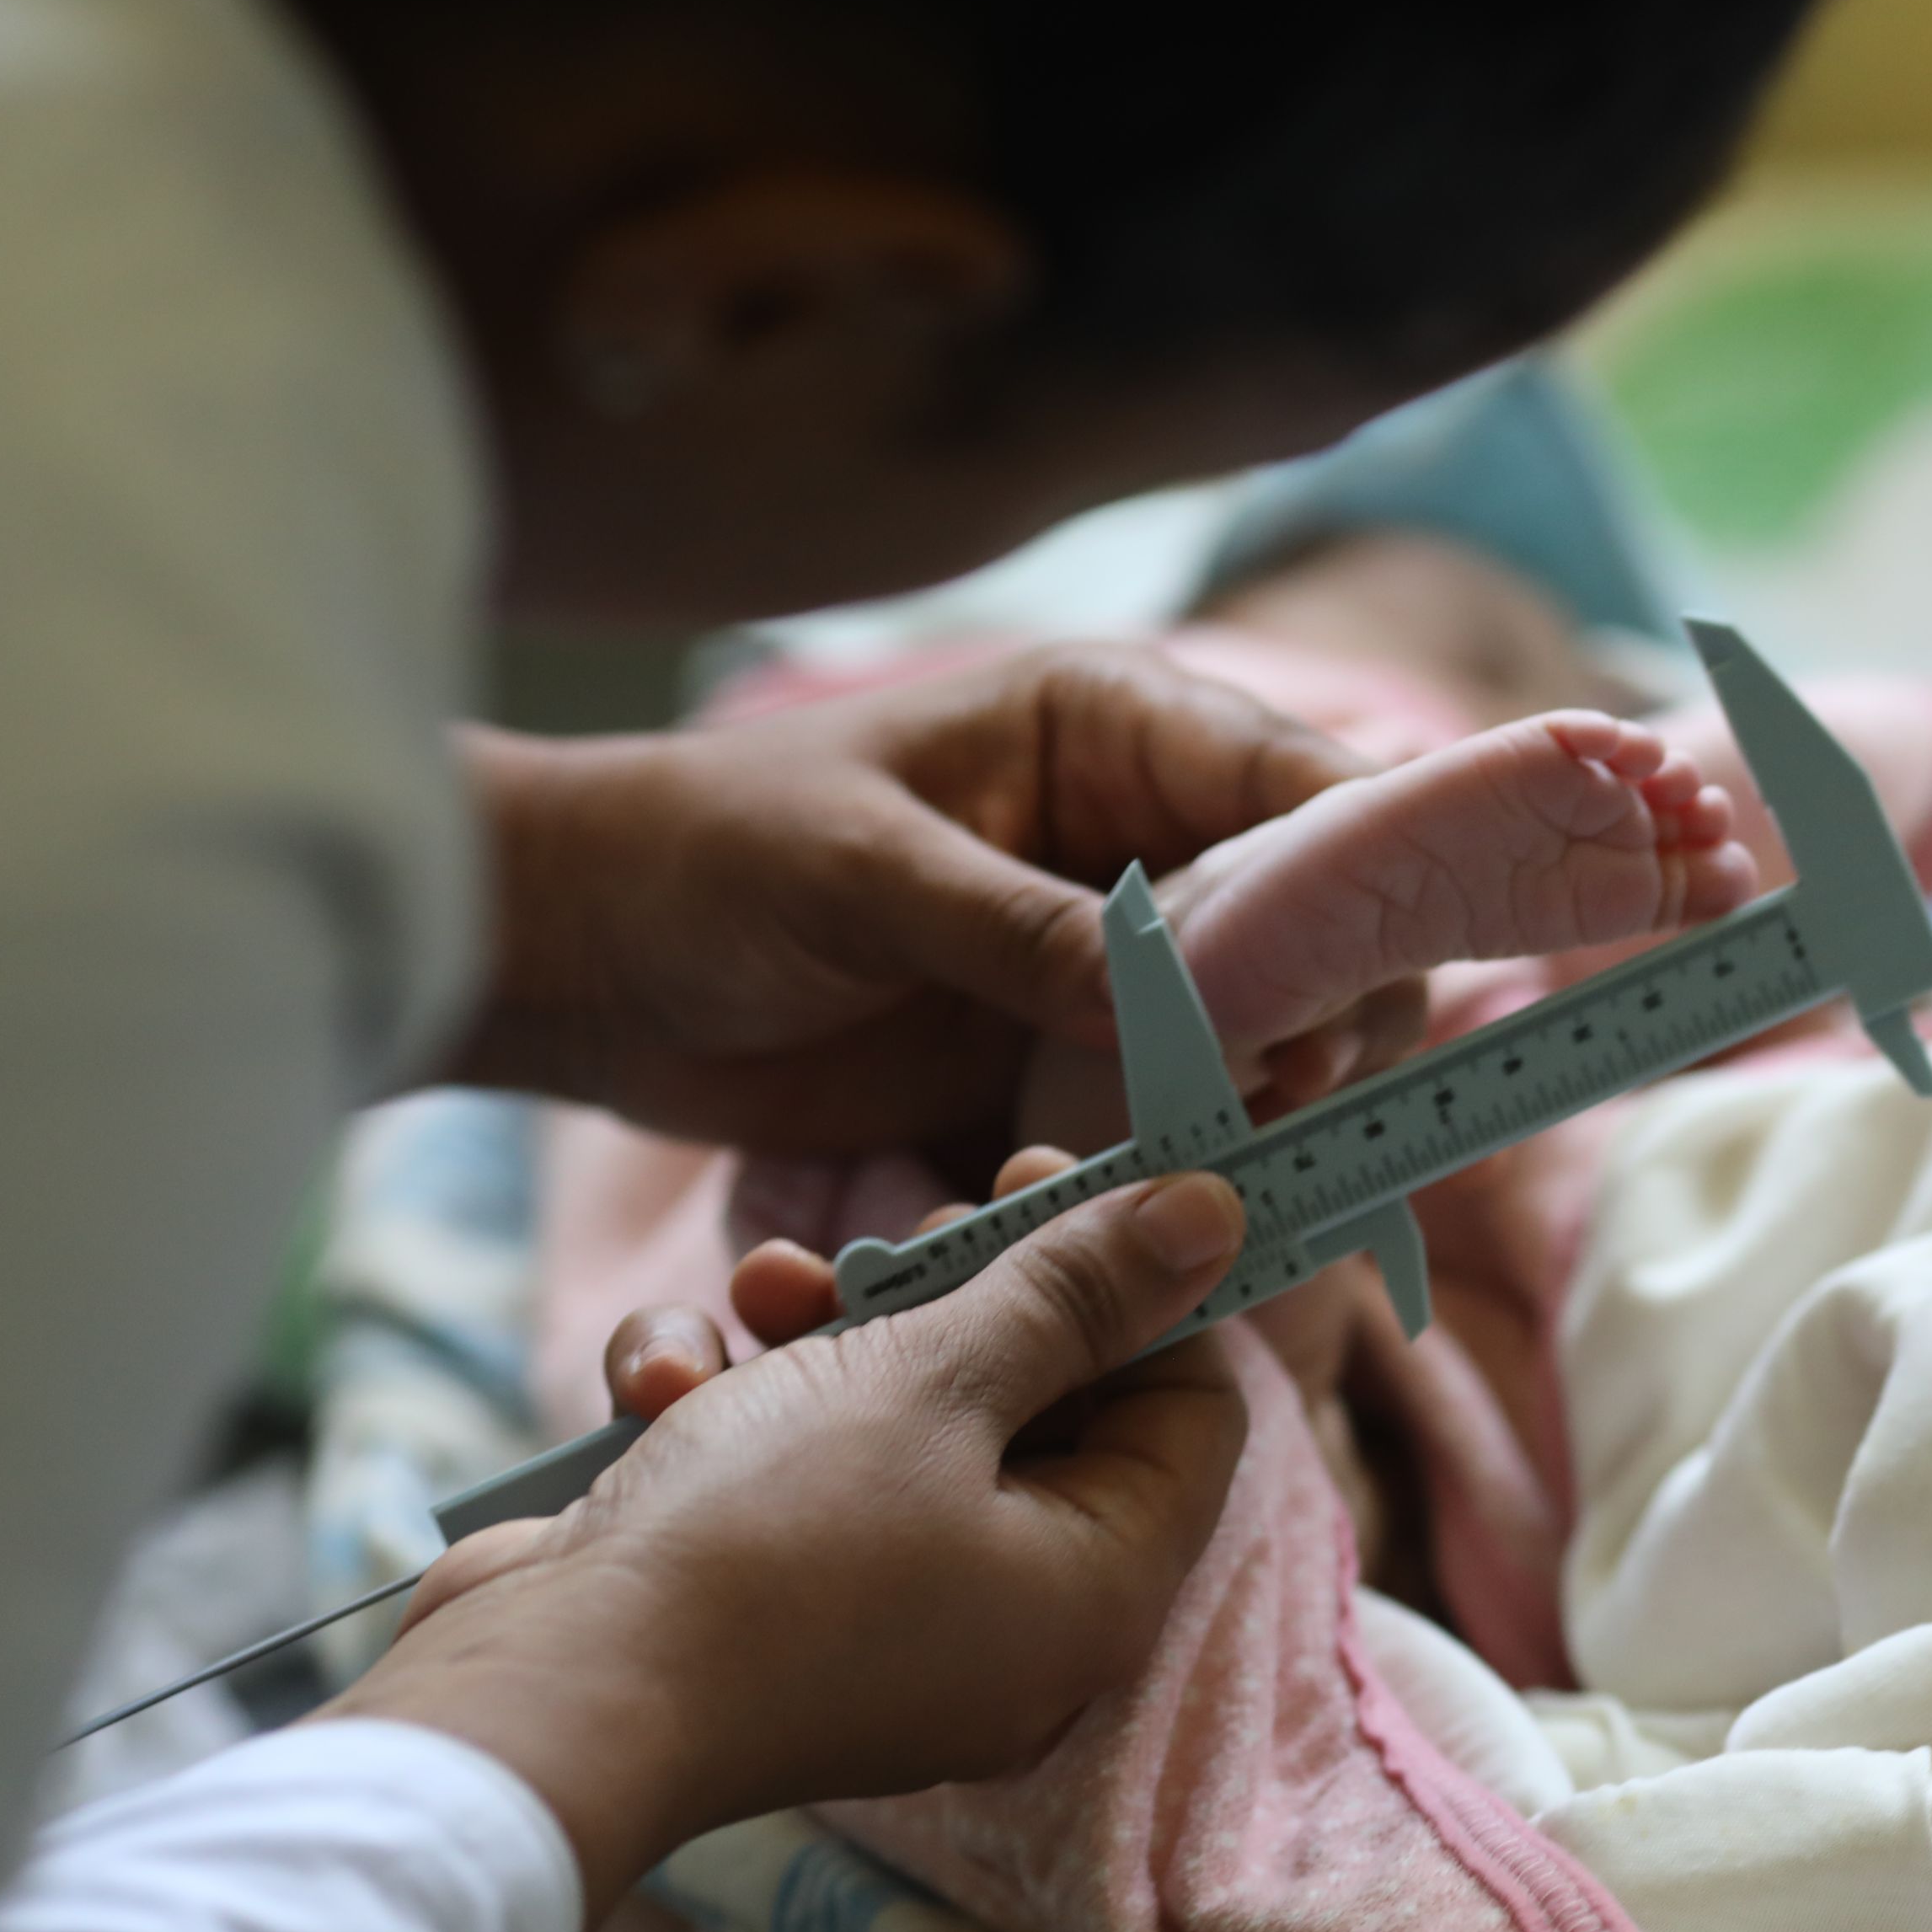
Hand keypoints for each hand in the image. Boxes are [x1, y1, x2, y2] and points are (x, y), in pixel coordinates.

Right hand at [322, 1163, 1250, 1918]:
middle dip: (959, 1292)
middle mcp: (1013, 1624)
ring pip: (898, 1420)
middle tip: (910, 1225)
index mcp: (1100, 1588)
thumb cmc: (768, 1543)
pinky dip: (737, 1409)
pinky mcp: (771, 1607)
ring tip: (767, 1287)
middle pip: (1043, 1405)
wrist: (546, 1701)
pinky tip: (668, 1382)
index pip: (1190, 1409)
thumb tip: (1212, 1217)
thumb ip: (1077, 1291)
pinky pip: (793, 1476)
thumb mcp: (940, 1379)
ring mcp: (887, 1624)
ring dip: (829, 1331)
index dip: (1138, 1286)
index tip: (1050, 1183)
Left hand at [451, 642, 1390, 1157]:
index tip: (1358, 989)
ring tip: (1213, 1160)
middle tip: (1281, 1097)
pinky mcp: (1059, 1065)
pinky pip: (1162, 1121)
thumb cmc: (700, 856)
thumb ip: (1017, 930)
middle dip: (1322, 1011)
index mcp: (1110, 728)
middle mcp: (1135, 838)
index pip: (1298, 785)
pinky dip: (1164, 1166)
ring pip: (1260, 1035)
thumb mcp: (862, 873)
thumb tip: (1169, 996)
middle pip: (1314, 924)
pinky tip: (1134, 1203)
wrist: (574, 959)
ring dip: (1250, 1104)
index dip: (1357, 881)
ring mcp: (1106, 962)